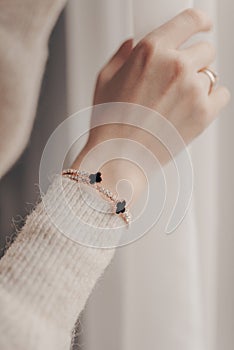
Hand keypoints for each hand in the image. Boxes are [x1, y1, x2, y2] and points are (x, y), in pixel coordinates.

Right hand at [73, 8, 229, 196]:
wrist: (120, 156)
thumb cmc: (110, 122)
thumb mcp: (105, 78)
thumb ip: (123, 54)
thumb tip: (134, 44)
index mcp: (151, 51)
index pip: (190, 20)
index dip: (200, 21)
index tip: (204, 25)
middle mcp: (176, 66)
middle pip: (205, 50)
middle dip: (194, 60)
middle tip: (179, 79)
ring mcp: (193, 90)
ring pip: (211, 75)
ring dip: (199, 83)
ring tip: (177, 102)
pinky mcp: (204, 113)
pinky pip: (221, 95)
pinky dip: (211, 100)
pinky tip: (191, 109)